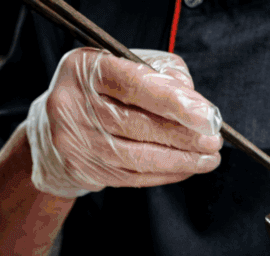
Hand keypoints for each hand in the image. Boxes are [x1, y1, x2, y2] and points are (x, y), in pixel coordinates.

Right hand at [25, 48, 222, 197]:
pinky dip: (164, 174)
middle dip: (182, 135)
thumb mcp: (126, 65)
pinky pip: (132, 177)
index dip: (173, 102)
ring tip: (208, 158)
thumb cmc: (101, 89)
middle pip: (136, 125)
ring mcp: (74, 141)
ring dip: (179, 160)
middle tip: (214, 139)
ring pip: (136, 157)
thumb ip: (163, 74)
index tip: (206, 116)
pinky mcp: (82, 169)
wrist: (54, 124)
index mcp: (84, 70)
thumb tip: (195, 104)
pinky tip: (186, 169)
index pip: (133, 85)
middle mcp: (72, 105)